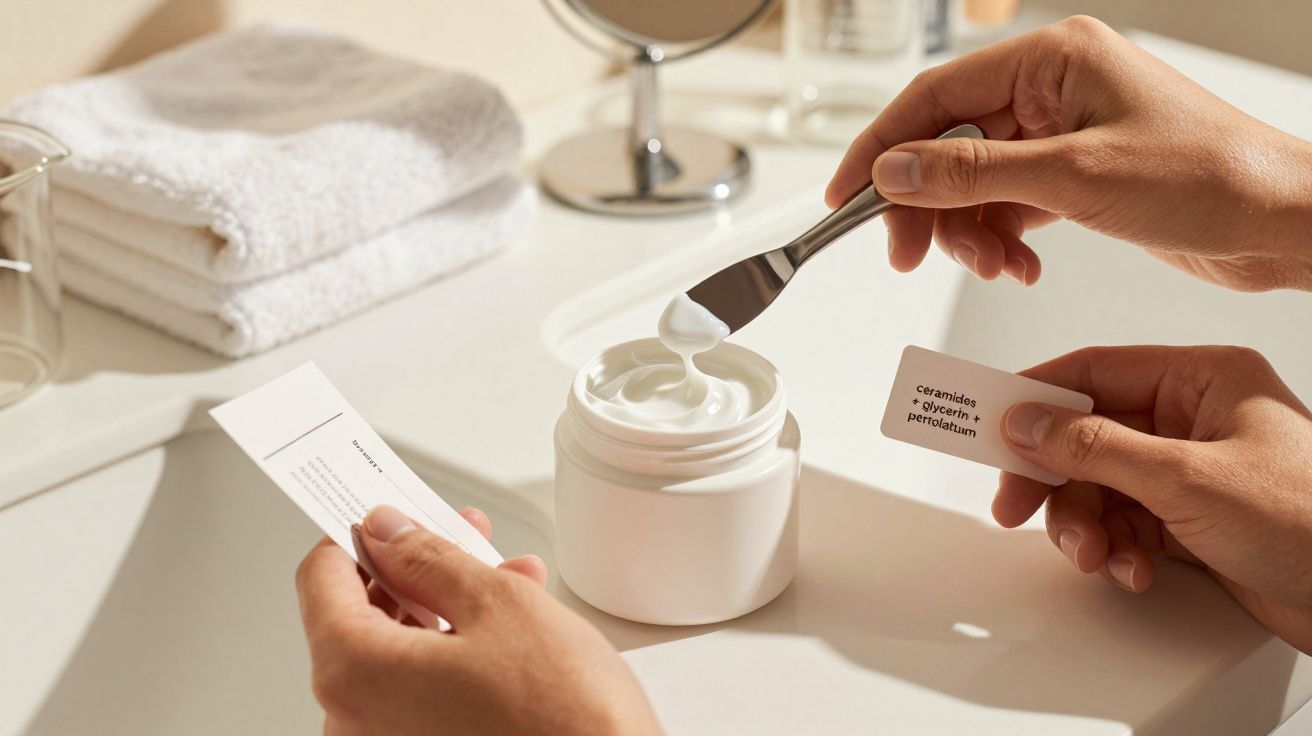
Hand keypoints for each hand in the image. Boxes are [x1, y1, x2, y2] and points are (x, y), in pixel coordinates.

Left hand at [295, 505, 662, 735]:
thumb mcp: (497, 603)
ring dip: (446, 605)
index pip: (321, 576)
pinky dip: (454, 651)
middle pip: (360, 614)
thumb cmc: (562, 719)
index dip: (357, 532)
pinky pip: (419, 689)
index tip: (385, 512)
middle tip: (458, 535)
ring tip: (505, 577)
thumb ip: (430, 557)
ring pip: (398, 651)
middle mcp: (355, 720)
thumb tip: (391, 532)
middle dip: (415, 567)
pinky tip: (508, 626)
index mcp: (354, 673)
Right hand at [826, 16, 1311, 290]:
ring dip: (971, 233)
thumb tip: (895, 172)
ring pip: (973, 183)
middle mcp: (1052, 89)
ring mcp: (1061, 132)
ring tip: (995, 267)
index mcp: (1054, 59)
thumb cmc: (1209, 179)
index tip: (845, 196)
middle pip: (947, 145)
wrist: (1281, 224)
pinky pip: (1007, 204)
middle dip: (928, 206)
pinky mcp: (1074, 175)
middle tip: (910, 254)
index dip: (882, 147)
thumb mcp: (1075, 177)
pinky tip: (1020, 265)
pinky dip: (1002, 240)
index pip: (935, 96)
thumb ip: (973, 174)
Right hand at [992, 345, 1311, 651]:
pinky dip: (1117, 550)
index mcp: (1202, 380)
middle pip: (1087, 437)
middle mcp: (1193, 421)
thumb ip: (1095, 448)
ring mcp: (1192, 473)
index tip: (990, 425)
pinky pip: (1126, 525)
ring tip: (1096, 555)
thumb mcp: (1187, 479)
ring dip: (1085, 526)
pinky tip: (1133, 570)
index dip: (1036, 398)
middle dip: (1055, 480)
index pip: (1094, 372)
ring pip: (1100, 488)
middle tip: (1016, 506)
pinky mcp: (1194, 521)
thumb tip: (1028, 422)